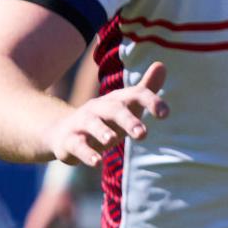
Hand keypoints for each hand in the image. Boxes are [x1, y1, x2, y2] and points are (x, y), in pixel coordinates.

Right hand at [43, 61, 166, 164]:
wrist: (62, 132)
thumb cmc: (104, 120)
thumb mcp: (125, 106)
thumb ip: (144, 89)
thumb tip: (161, 65)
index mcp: (116, 100)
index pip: (135, 95)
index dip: (150, 101)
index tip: (165, 114)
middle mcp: (98, 108)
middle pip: (114, 110)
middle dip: (128, 120)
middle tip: (143, 134)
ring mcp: (82, 124)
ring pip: (92, 125)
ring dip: (102, 132)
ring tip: (112, 140)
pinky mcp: (69, 141)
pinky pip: (78, 146)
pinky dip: (87, 154)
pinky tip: (97, 162)